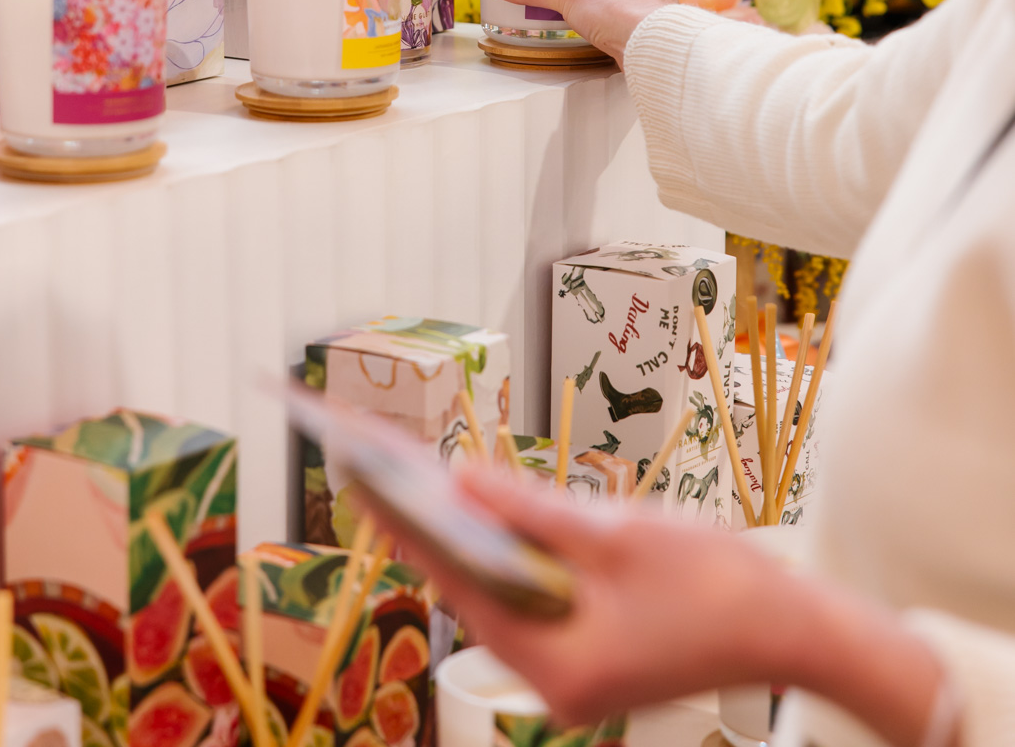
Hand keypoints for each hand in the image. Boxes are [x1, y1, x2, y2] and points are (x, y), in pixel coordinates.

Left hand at [364, 465, 954, 746]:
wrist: (791, 631)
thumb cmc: (715, 583)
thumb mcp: (616, 533)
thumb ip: (531, 510)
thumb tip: (461, 480)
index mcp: (557, 665)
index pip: (461, 584)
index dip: (411, 528)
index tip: (365, 482)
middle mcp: (555, 684)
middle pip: (474, 595)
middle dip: (432, 532)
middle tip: (384, 473)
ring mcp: (573, 677)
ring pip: (500, 600)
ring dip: (467, 543)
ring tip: (422, 485)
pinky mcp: (591, 662)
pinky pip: (531, 607)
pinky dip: (508, 562)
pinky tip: (489, 519)